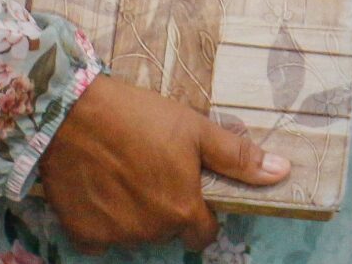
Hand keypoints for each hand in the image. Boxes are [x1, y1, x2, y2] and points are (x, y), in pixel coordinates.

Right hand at [33, 73, 288, 250]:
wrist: (70, 114)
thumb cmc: (139, 118)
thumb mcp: (196, 130)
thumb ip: (238, 158)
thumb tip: (281, 173)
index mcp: (182, 210)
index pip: (203, 234)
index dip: (200, 214)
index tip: (189, 188)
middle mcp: (149, 231)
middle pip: (167, 231)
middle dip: (166, 208)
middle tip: (153, 170)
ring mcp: (113, 235)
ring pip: (135, 233)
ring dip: (135, 214)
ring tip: (125, 173)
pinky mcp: (80, 233)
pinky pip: (99, 237)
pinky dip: (102, 219)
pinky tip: (100, 188)